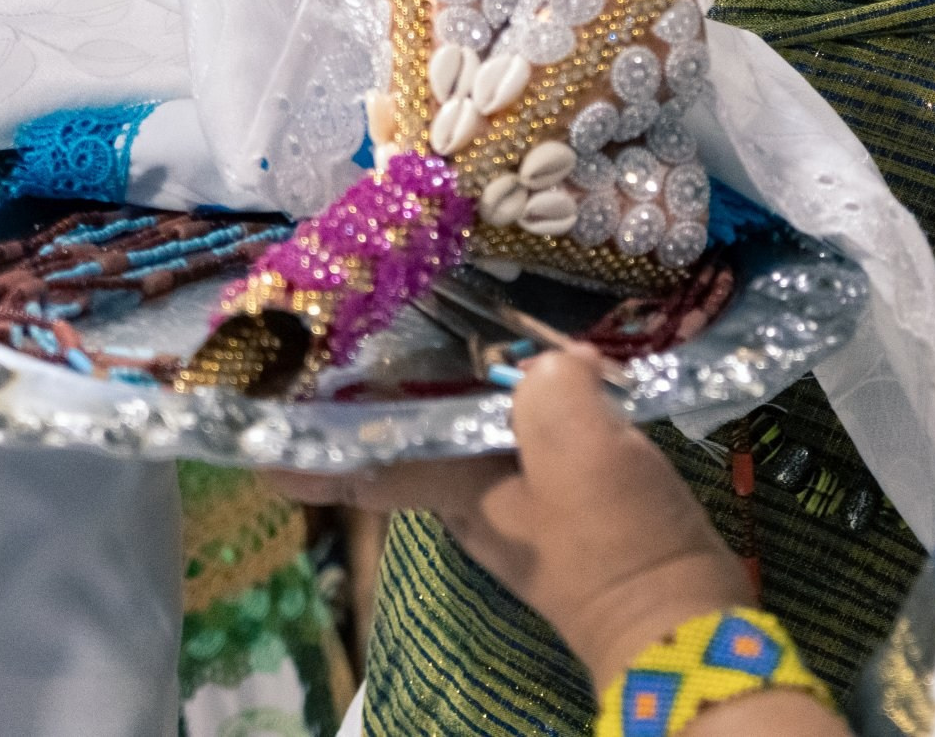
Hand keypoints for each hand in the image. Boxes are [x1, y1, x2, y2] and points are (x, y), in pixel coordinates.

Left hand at [270, 346, 749, 678]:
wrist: (681, 615)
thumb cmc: (615, 542)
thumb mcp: (582, 451)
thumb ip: (552, 390)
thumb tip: (554, 365)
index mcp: (455, 490)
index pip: (362, 465)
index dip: (306, 448)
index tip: (253, 424)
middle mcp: (471, 500)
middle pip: (415, 436)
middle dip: (394, 386)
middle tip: (381, 317)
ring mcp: (521, 504)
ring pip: (475, 432)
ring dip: (473, 384)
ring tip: (478, 318)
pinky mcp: (570, 504)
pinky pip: (533, 438)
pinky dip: (536, 401)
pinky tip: (568, 368)